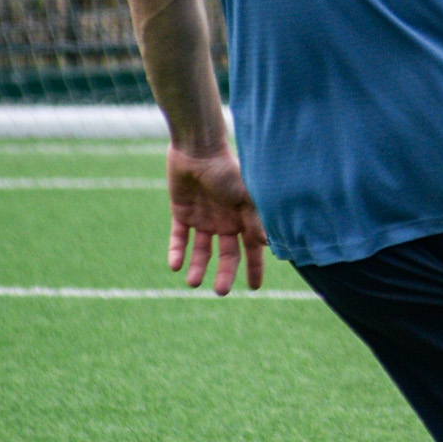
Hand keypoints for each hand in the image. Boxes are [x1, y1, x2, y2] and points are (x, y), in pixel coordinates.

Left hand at [166, 144, 267, 294]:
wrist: (197, 150)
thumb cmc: (227, 169)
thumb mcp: (245, 196)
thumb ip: (255, 220)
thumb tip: (267, 244)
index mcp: (243, 217)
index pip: (251, 248)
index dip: (254, 267)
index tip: (254, 288)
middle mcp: (225, 221)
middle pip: (227, 255)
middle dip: (225, 274)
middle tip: (221, 291)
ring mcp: (203, 218)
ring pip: (202, 251)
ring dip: (198, 267)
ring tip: (193, 282)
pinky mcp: (182, 213)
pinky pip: (179, 238)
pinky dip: (177, 252)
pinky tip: (175, 265)